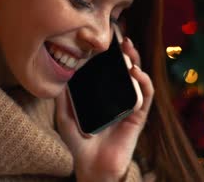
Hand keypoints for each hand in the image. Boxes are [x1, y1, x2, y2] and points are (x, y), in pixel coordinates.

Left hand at [55, 37, 153, 181]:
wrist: (91, 167)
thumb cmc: (78, 143)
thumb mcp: (65, 116)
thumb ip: (63, 98)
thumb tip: (58, 76)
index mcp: (103, 94)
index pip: (109, 68)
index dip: (111, 53)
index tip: (107, 37)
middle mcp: (117, 96)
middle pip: (125, 68)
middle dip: (126, 52)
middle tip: (122, 38)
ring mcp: (129, 105)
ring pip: (138, 78)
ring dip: (136, 62)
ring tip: (129, 50)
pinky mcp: (138, 116)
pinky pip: (145, 96)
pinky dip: (143, 82)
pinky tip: (136, 72)